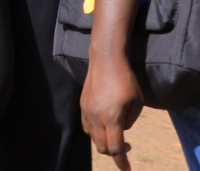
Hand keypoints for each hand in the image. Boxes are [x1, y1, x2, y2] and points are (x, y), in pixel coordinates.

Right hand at [82, 55, 141, 169]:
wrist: (106, 60)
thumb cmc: (126, 80)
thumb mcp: (137, 103)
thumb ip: (130, 121)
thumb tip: (122, 129)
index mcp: (112, 118)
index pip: (115, 148)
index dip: (121, 162)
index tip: (127, 169)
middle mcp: (96, 117)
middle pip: (102, 146)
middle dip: (114, 152)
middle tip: (127, 146)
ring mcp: (86, 111)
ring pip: (92, 137)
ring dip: (104, 141)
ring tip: (115, 134)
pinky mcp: (82, 105)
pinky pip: (86, 126)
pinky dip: (95, 131)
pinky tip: (104, 123)